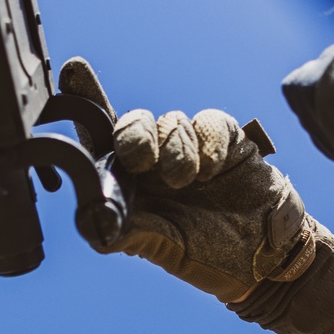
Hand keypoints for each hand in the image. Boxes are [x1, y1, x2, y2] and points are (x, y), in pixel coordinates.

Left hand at [59, 57, 314, 303]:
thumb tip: (89, 221)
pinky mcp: (227, 143)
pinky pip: (210, 123)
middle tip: (139, 160)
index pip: (100, 136)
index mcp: (129, 183)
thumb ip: (122, 232)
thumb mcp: (157, 247)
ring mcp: (191, 149)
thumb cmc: (203, 257)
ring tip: (184, 181)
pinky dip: (207, 143)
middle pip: (132, 120)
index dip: (86, 99)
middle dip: (132, 132)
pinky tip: (211, 171)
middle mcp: (155, 161)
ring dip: (174, 148)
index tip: (72, 71)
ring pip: (170, 122)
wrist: (261, 261)